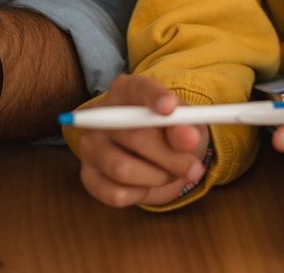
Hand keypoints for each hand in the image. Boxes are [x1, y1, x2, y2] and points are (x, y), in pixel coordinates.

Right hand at [74, 75, 209, 206]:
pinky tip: (148, 184)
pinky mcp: (88, 176)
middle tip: (195, 168)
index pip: (137, 89)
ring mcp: (90, 146)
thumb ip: (186, 128)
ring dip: (157, 178)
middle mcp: (102, 115)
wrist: (155, 154)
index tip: (170, 108)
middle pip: (135, 136)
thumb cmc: (170, 132)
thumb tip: (189, 138)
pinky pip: (115, 193)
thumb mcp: (185, 125)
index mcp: (127, 90)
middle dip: (170, 158)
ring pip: (122, 169)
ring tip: (170, 174)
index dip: (153, 97)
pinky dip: (141, 194)